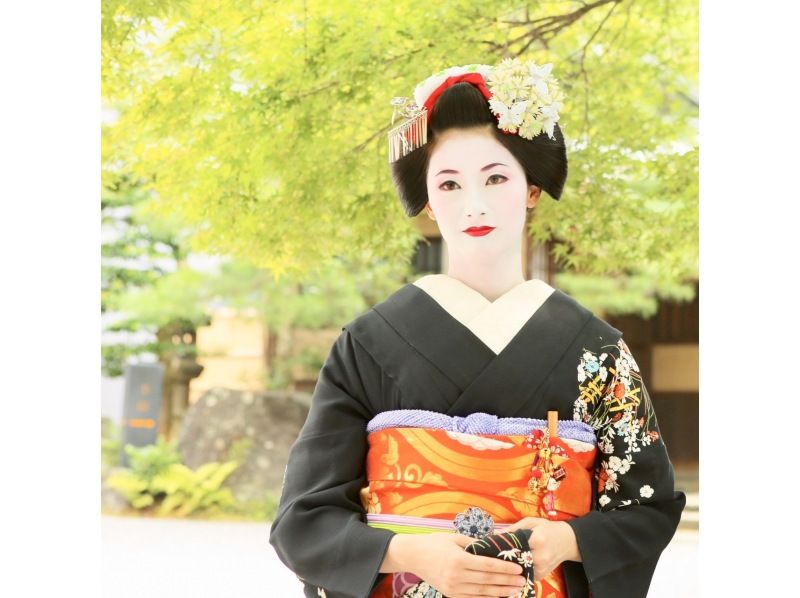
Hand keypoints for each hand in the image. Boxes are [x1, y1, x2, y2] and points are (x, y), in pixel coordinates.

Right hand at [403, 533, 527, 596]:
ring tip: (515, 590)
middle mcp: (457, 576)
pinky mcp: (450, 594)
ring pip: (482, 592)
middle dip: (507, 581)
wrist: (412, 555)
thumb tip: (493, 546)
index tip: (518, 569)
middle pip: (488, 580)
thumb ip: (474, 543)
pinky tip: (498, 596)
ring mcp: (453, 587)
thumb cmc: (434, 543)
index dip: (505, 568)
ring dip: (500, 592)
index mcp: (459, 559)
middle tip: (522, 581)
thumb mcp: (454, 538)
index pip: (488, 566)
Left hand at [502, 518, 580, 580]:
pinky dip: (520, 569)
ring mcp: (542, 568)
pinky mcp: (541, 576)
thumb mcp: (531, 522)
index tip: (495, 545)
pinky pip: (525, 574)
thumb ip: (514, 528)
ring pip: (519, 569)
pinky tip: (517, 562)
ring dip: (512, 564)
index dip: (503, 546)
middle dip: (506, 556)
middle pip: (515, 559)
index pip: (514, 546)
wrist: (568, 541)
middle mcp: (540, 557)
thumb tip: (497, 534)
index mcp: (537, 540)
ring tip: (507, 557)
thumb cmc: (548, 529)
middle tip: (498, 552)